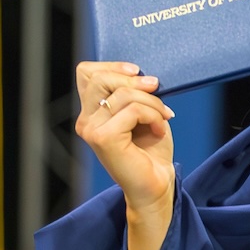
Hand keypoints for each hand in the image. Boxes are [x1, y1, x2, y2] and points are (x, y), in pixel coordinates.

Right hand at [74, 61, 175, 212]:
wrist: (156, 183)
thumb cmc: (151, 150)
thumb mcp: (143, 112)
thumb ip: (133, 93)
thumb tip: (141, 75)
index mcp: (91, 113)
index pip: (87, 73)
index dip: (113, 66)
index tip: (137, 71)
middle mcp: (86, 121)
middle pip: (100, 77)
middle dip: (134, 81)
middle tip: (156, 90)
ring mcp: (92, 130)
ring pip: (122, 94)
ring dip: (152, 102)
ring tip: (163, 117)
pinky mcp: (103, 138)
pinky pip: (132, 110)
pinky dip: (153, 115)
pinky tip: (159, 130)